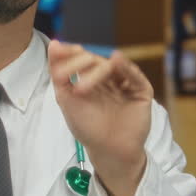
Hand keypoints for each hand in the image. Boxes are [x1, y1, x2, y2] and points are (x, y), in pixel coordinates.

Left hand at [47, 40, 152, 195]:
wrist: (108, 151)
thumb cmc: (87, 127)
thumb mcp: (66, 98)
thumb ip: (59, 72)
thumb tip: (53, 44)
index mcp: (91, 79)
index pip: (82, 58)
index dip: (71, 52)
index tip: (58, 50)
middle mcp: (109, 79)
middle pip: (96, 61)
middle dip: (80, 65)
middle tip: (66, 76)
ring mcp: (126, 84)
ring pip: (113, 66)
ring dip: (97, 70)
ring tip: (82, 85)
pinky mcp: (141, 91)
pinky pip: (135, 75)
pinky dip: (126, 67)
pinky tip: (116, 60)